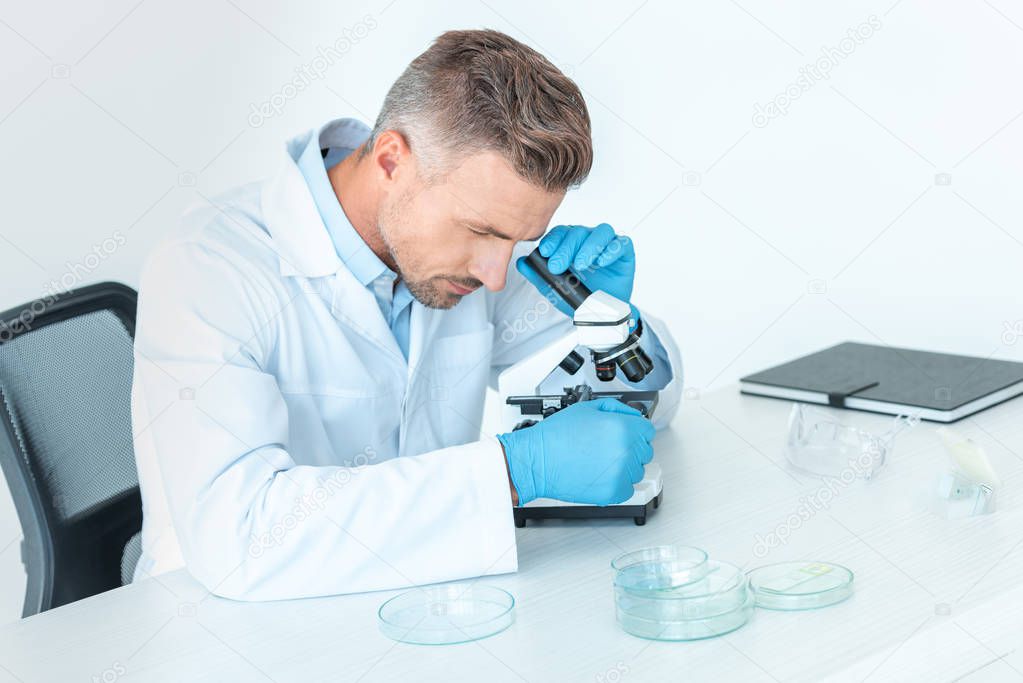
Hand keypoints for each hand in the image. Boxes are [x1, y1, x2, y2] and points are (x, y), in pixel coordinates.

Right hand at [497, 398, 655, 505]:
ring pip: (637, 471)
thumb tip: (633, 414)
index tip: (626, 435)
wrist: (537, 461)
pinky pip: (627, 489)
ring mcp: (621, 474)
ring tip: (599, 461)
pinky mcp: (613, 493)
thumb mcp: (587, 408)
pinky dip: (616, 484)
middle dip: (630, 448)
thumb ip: (617, 408)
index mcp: (623, 428)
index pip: (647, 430)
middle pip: (644, 451)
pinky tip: (599, 474)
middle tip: (607, 448)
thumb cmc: (556, 435)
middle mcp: (626, 451)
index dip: (635, 431)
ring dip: (624, 467)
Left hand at [516, 223, 637, 320]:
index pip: (561, 233)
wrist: (602, 316)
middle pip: (578, 231)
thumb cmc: (581, 298)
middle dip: (566, 248)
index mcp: (572, 244)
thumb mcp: (555, 289)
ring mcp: (608, 245)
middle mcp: (589, 241)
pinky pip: (621, 243)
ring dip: (588, 247)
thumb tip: (521, 262)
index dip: (553, 240)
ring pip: (601, 232)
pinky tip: (601, 262)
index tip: (545, 252)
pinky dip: (610, 250)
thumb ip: (538, 275)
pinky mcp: (624, 253)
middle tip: (558, 266)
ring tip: (580, 265)